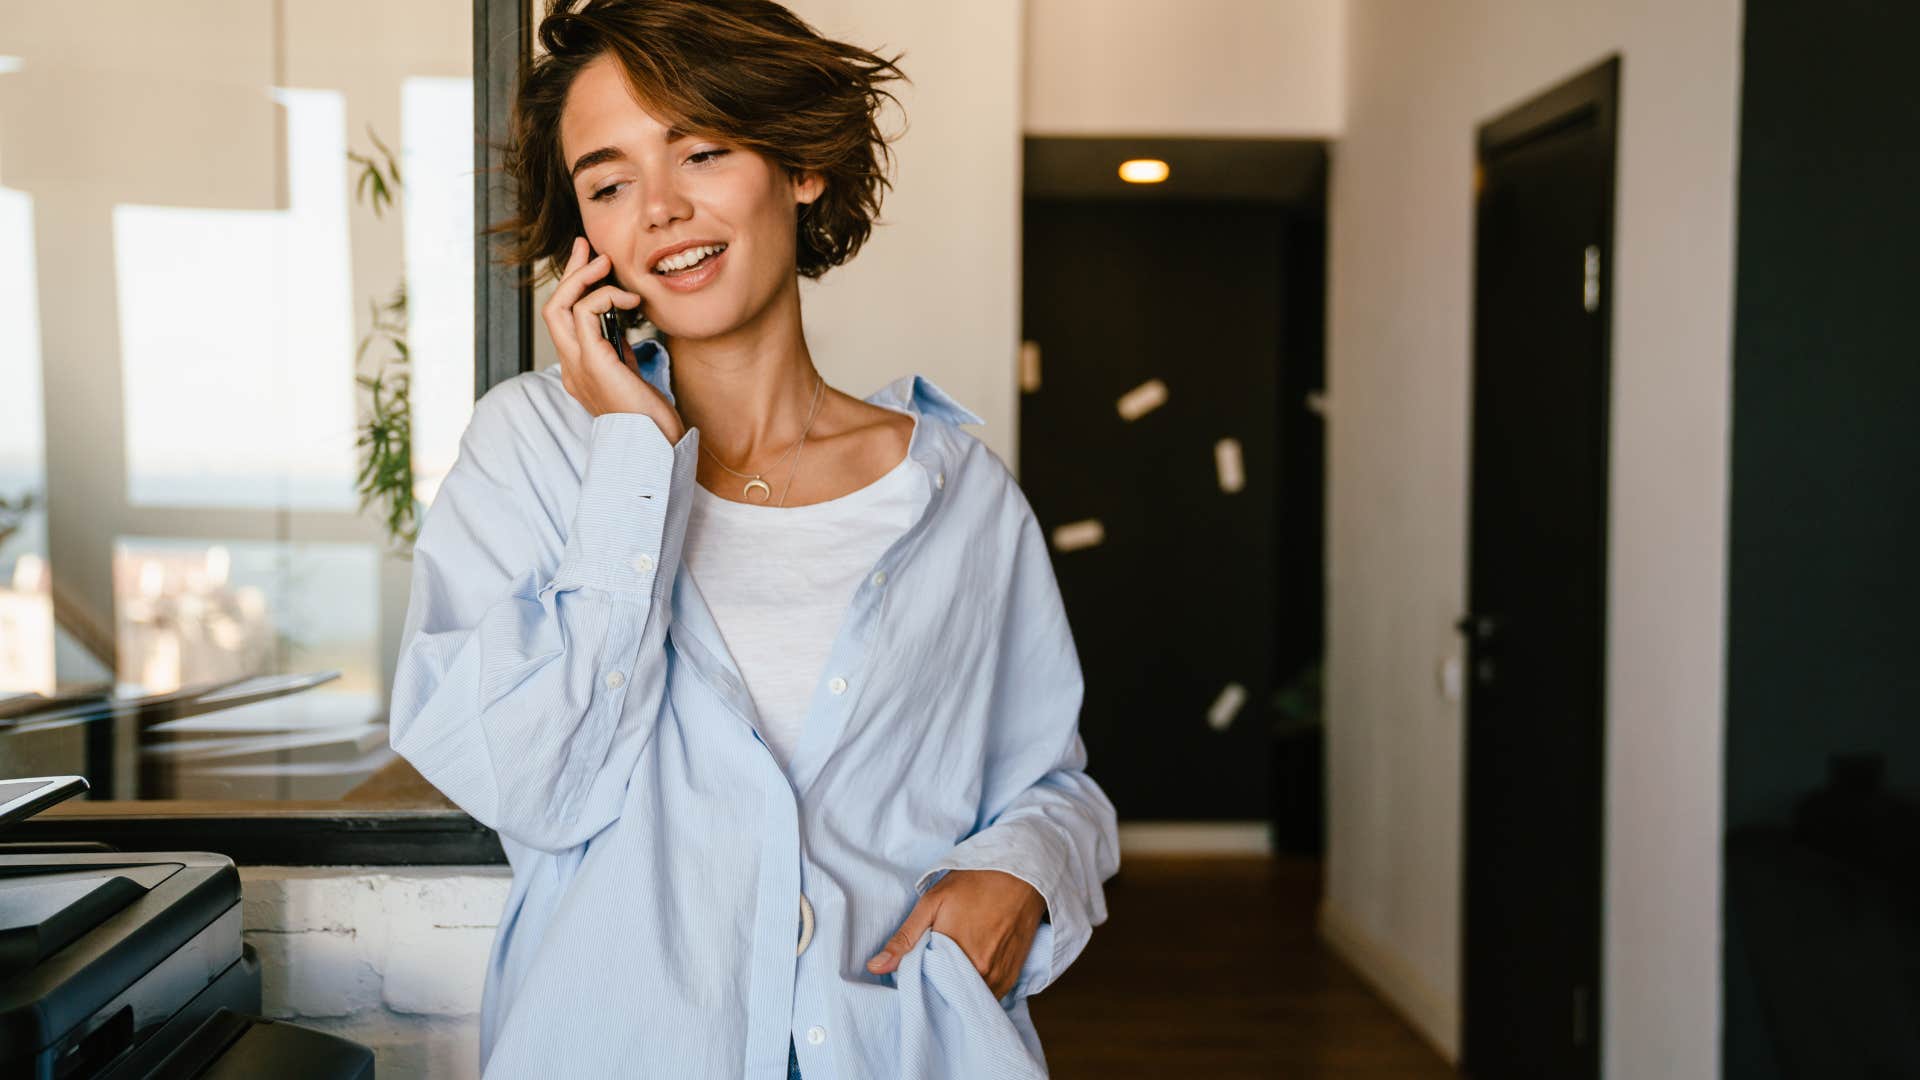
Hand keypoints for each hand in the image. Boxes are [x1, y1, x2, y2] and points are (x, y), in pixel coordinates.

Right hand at [543, 236, 683, 439]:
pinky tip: (629, 299)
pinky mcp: (593, 365)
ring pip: (560, 308)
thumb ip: (618, 351)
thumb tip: (619, 323)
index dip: (574, 289)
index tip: (592, 264)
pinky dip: (604, 297)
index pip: (564, 321)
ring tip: (606, 263)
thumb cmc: (650, 418)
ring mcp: (578, 367)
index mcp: (579, 370)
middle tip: (587, 247)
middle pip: (553, 309)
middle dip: (569, 273)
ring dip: (582, 279)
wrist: (654, 446)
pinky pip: (585, 316)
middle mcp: (571, 368)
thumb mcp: (629, 375)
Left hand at [866, 869, 1047, 999]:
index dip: (915, 983)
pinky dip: (974, 992)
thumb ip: (904, 938)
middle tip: (928, 971)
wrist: (1021, 875)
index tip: (911, 973)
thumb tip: (875, 968)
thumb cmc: (975, 883)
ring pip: (967, 1000)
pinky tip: (966, 976)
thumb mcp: (932, 902)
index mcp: (955, 954)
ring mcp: (998, 978)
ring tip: (947, 973)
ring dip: (955, 993)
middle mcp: (980, 972)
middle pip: (947, 997)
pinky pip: (987, 998)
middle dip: (935, 989)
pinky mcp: (1012, 979)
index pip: (925, 987)